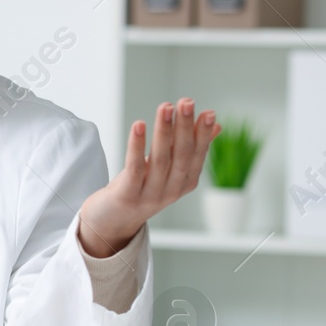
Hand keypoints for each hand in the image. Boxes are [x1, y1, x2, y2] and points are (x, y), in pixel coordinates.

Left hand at [78, 98, 219, 257]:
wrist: (111, 222)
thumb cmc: (140, 188)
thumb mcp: (168, 169)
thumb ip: (189, 148)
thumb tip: (214, 123)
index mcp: (185, 182)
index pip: (197, 155)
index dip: (202, 134)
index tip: (207, 112)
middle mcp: (171, 190)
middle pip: (181, 155)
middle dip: (185, 127)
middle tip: (186, 102)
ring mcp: (150, 195)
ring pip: (160, 160)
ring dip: (164, 131)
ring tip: (166, 107)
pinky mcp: (127, 196)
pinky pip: (135, 168)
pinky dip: (137, 146)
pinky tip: (139, 125)